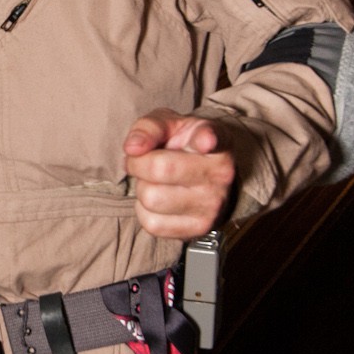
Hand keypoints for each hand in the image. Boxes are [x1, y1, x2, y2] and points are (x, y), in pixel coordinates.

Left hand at [123, 109, 235, 238]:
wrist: (207, 176)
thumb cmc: (183, 145)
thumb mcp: (168, 124)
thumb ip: (149, 127)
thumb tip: (132, 148)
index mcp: (216, 140)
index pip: (212, 138)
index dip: (207, 139)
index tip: (205, 140)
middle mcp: (220, 174)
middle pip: (160, 169)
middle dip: (138, 164)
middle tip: (143, 161)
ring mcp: (212, 205)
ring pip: (151, 199)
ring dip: (143, 189)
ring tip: (156, 181)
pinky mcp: (200, 228)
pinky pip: (152, 224)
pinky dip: (145, 212)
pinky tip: (160, 199)